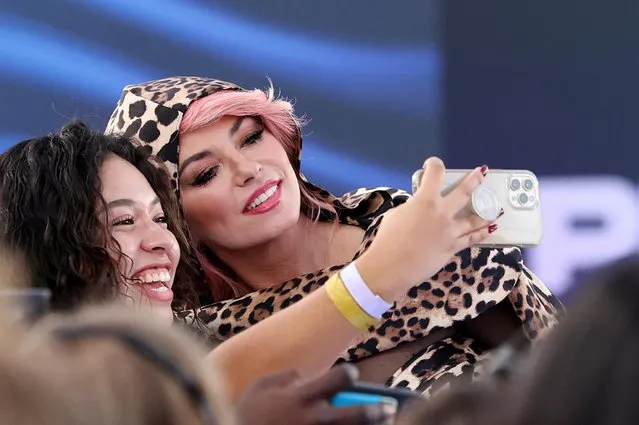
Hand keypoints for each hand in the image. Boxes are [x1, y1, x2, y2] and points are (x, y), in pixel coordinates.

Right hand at [235, 364, 395, 424]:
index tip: (350, 377)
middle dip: (375, 411)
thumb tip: (306, 376)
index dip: (348, 376)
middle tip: (389, 409)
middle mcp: (310, 419)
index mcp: (300, 397)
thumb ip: (288, 377)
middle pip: (354, 415)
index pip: (338, 379)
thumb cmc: (246, 414)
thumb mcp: (261, 386)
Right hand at [356, 157, 492, 299]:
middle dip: (474, 180)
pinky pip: (472, 238)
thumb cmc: (388, 240)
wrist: (392, 266)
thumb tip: (418, 207)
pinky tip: (490, 229)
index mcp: (425, 200)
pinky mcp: (453, 247)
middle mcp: (442, 212)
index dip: (434, 165)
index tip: (432, 165)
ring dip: (486, 211)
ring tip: (495, 207)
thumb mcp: (397, 214)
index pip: (435, 173)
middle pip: (464, 192)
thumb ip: (412, 207)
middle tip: (481, 173)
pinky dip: (481, 233)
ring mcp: (450, 230)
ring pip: (474, 218)